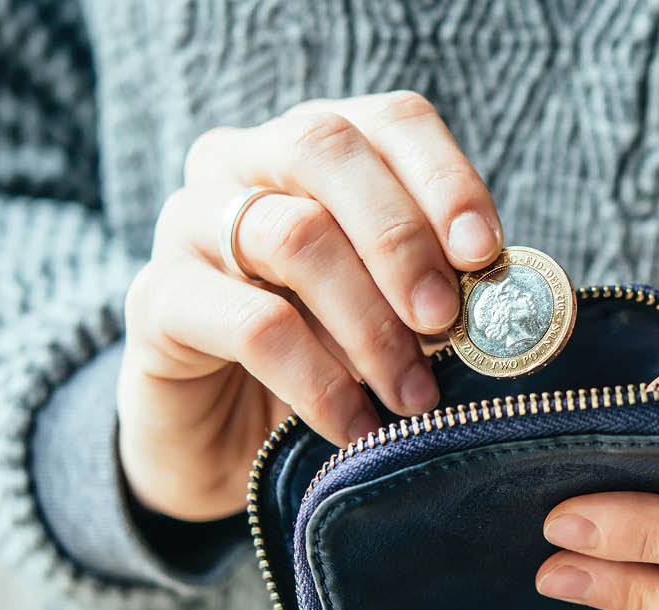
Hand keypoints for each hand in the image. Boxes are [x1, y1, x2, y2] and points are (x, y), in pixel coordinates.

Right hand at [118, 92, 501, 519]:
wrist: (224, 438)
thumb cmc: (325, 359)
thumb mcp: (388, 314)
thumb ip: (434, 289)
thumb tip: (502, 298)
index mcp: (318, 150)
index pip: (391, 121)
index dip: (445, 179)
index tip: (485, 253)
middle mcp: (245, 163)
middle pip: (329, 149)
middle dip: (403, 240)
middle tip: (446, 321)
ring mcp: (189, 222)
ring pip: (293, 235)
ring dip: (371, 325)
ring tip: (414, 395)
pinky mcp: (156, 299)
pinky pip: (252, 325)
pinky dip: (319, 381)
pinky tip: (356, 428)